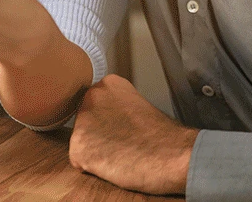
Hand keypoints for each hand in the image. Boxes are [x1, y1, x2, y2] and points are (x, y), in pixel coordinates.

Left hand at [69, 75, 197, 195]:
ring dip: (96, 152)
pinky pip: (79, 161)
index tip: (124, 129)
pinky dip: (93, 168)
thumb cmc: (162, 137)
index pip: (94, 107)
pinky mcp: (79, 145)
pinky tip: (114, 163)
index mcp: (108, 84)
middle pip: (84, 122)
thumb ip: (117, 108)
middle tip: (122, 143)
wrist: (172, 154)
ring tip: (120, 153)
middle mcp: (91, 96)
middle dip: (98, 136)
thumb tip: (108, 121)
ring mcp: (83, 120)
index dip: (108, 124)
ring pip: (82, 142)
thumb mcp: (137, 107)